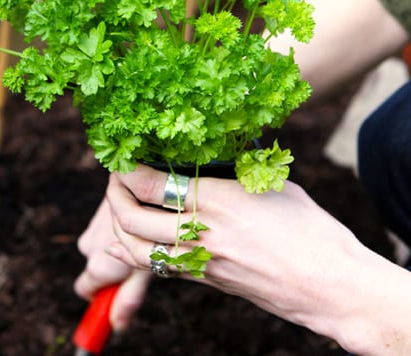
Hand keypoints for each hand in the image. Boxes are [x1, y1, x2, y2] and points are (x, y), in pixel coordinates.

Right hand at [74, 197, 150, 330]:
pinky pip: (106, 226)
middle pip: (96, 265)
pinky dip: (119, 226)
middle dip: (115, 262)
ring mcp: (93, 226)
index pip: (85, 289)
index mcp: (98, 266)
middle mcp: (89, 246)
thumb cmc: (152, 225)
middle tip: (142, 253)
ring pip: (103, 244)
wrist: (140, 178)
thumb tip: (117, 325)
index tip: (118, 284)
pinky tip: (141, 216)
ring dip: (119, 242)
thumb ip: (129, 296)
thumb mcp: (147, 266)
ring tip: (145, 232)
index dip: (101, 291)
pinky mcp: (100, 209)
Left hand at [104, 165, 410, 353]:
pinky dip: (134, 253)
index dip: (128, 170)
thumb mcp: (271, 187)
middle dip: (114, 195)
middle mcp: (202, 232)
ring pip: (136, 248)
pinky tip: (128, 241)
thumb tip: (210, 165)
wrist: (330, 285)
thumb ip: (233, 177)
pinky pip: (157, 268)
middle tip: (115, 180)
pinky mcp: (206, 281)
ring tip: (119, 208)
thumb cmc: (310, 230)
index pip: (152, 182)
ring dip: (117, 226)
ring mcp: (200, 262)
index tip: (124, 159)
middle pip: (133, 216)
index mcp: (218, 199)